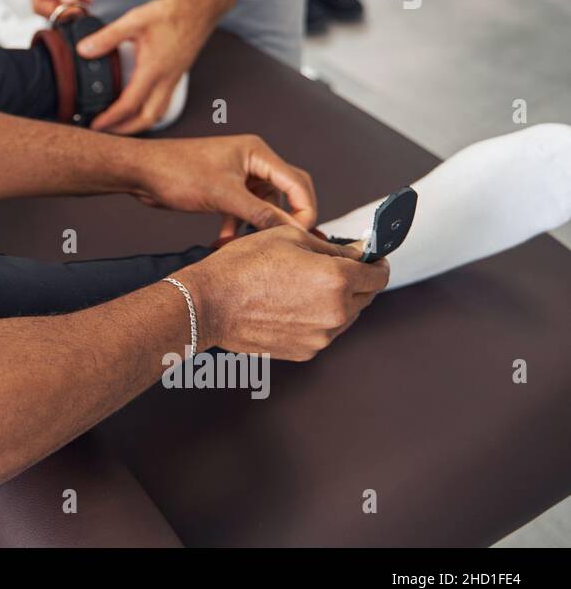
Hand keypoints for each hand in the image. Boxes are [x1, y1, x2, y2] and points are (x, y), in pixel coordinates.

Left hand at [76, 0, 218, 134]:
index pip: (129, 105)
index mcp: (153, 70)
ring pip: (157, 113)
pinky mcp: (177, 75)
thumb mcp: (134, 21)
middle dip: (126, 131)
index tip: (95, 126)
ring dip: (138, 124)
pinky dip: (148, 112)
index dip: (110, 119)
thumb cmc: (170, 14)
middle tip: (105, 133)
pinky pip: (163, 103)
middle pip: (147, 119)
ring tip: (119, 125)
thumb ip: (107, 37)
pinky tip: (137, 106)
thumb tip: (84, 50)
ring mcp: (174, 79)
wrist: (200, 9)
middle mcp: (166, 80)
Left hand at [130, 134, 317, 237]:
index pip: (297, 182)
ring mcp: (237, 175)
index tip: (301, 236)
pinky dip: (238, 226)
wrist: (140, 172)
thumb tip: (292, 230)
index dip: (305, 210)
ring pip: (263, 205)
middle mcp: (252, 161)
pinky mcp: (223, 189)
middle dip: (287, 219)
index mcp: (257, 153)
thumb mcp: (223, 196)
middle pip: (286, 192)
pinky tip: (226, 243)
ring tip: (252, 247)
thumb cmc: (177, 172)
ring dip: (259, 226)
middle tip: (287, 243)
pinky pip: (243, 210)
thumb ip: (260, 213)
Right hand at [173, 226, 389, 360]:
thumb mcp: (289, 237)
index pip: (379, 274)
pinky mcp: (305, 351)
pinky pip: (324, 332)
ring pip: (346, 316)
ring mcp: (321, 336)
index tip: (372, 259)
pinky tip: (291, 305)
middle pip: (366, 297)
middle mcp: (335, 312)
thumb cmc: (242, 266)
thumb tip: (357, 253)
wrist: (209, 304)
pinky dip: (317, 318)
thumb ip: (332, 248)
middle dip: (357, 281)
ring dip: (337, 301)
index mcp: (336, 279)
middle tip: (334, 269)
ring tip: (303, 287)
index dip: (377, 263)